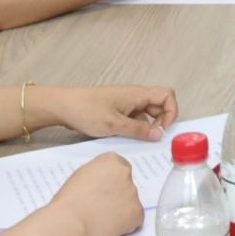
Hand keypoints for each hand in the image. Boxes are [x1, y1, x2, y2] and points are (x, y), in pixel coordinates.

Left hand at [51, 84, 178, 140]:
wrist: (63, 106)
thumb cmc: (86, 110)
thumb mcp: (114, 124)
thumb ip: (139, 130)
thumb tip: (159, 135)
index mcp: (137, 94)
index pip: (167, 96)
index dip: (171, 112)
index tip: (162, 130)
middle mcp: (134, 97)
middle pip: (159, 106)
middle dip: (159, 123)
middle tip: (150, 139)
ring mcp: (126, 104)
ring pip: (146, 115)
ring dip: (145, 128)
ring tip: (136, 141)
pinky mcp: (118, 111)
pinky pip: (134, 120)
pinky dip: (134, 130)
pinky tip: (125, 140)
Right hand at [51, 152, 144, 235]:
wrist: (68, 221)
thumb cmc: (69, 201)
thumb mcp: (81, 174)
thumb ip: (99, 172)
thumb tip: (107, 179)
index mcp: (111, 161)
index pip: (120, 167)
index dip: (113, 181)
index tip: (108, 189)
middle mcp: (125, 173)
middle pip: (127, 183)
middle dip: (119, 194)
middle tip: (103, 206)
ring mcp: (133, 192)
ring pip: (131, 202)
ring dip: (122, 209)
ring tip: (101, 217)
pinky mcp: (137, 212)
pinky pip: (136, 218)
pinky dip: (126, 224)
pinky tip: (109, 225)